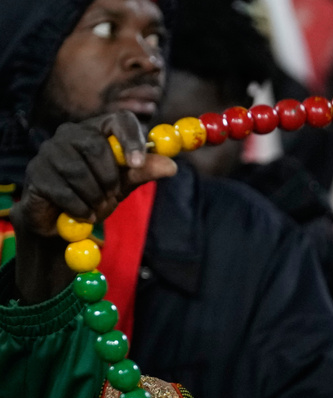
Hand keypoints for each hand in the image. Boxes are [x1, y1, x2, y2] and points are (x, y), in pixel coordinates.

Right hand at [10, 111, 176, 302]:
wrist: (64, 218)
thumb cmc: (97, 192)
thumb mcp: (125, 182)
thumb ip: (144, 172)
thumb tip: (171, 165)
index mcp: (99, 129)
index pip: (120, 120)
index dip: (131, 140)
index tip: (138, 163)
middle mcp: (71, 133)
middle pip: (96, 147)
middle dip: (110, 179)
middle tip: (113, 195)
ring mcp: (50, 151)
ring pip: (80, 172)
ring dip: (95, 197)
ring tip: (97, 207)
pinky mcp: (37, 173)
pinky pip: (64, 192)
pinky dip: (80, 208)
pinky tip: (83, 213)